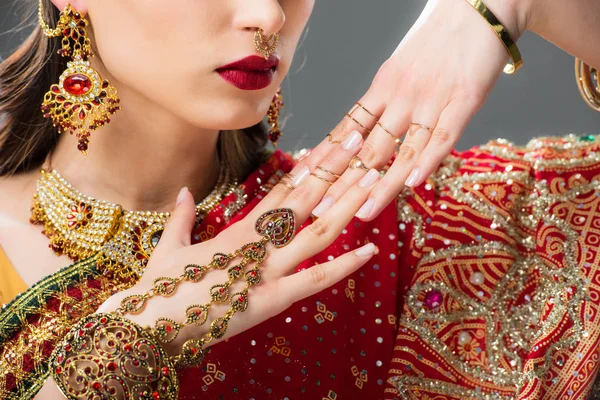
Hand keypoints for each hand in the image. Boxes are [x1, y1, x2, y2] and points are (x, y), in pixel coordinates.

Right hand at [97, 133, 377, 353]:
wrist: (149, 327)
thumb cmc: (158, 288)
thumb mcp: (168, 247)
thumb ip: (182, 217)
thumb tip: (184, 191)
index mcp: (236, 230)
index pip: (280, 190)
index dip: (308, 166)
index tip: (329, 144)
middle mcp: (257, 244)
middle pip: (305, 199)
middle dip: (335, 169)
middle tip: (361, 141)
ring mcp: (267, 271)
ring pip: (317, 232)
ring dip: (348, 204)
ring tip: (375, 179)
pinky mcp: (273, 300)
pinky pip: (316, 280)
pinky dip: (345, 266)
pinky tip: (371, 250)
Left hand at [304, 0, 528, 220]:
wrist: (477, 7)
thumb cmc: (436, 44)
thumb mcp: (399, 72)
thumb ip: (383, 105)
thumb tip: (361, 137)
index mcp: (381, 89)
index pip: (346, 130)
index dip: (324, 158)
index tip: (303, 181)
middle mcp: (400, 96)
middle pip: (368, 147)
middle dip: (343, 182)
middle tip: (321, 209)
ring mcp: (430, 99)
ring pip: (402, 149)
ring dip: (381, 184)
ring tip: (362, 211)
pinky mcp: (464, 99)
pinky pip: (443, 135)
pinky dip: (428, 160)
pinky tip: (413, 183)